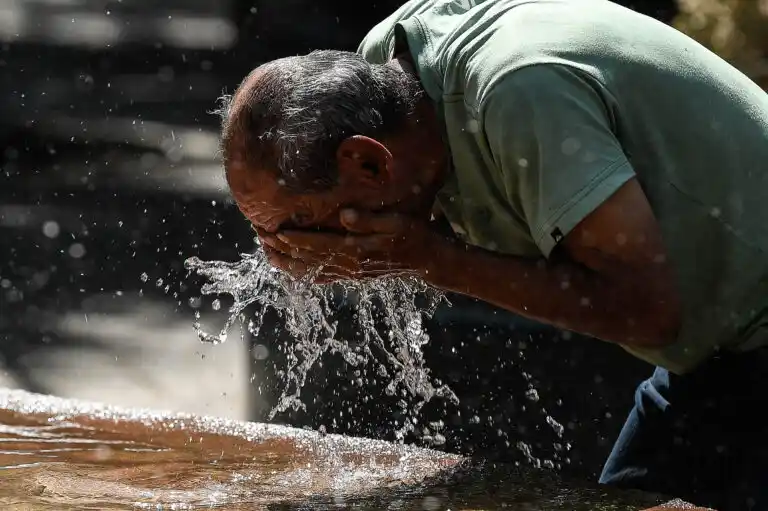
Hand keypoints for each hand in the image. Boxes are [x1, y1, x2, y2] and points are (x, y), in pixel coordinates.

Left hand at [258, 209, 455, 283]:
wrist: (428, 260)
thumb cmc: (414, 235)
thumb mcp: (396, 222)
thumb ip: (369, 219)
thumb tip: (345, 215)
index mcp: (356, 251)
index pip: (317, 245)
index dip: (294, 239)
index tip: (273, 231)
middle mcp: (349, 266)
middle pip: (308, 259)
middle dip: (282, 249)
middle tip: (260, 237)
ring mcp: (349, 273)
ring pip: (311, 271)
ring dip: (287, 263)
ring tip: (266, 253)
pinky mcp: (352, 276)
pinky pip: (322, 278)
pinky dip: (303, 275)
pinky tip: (290, 270)